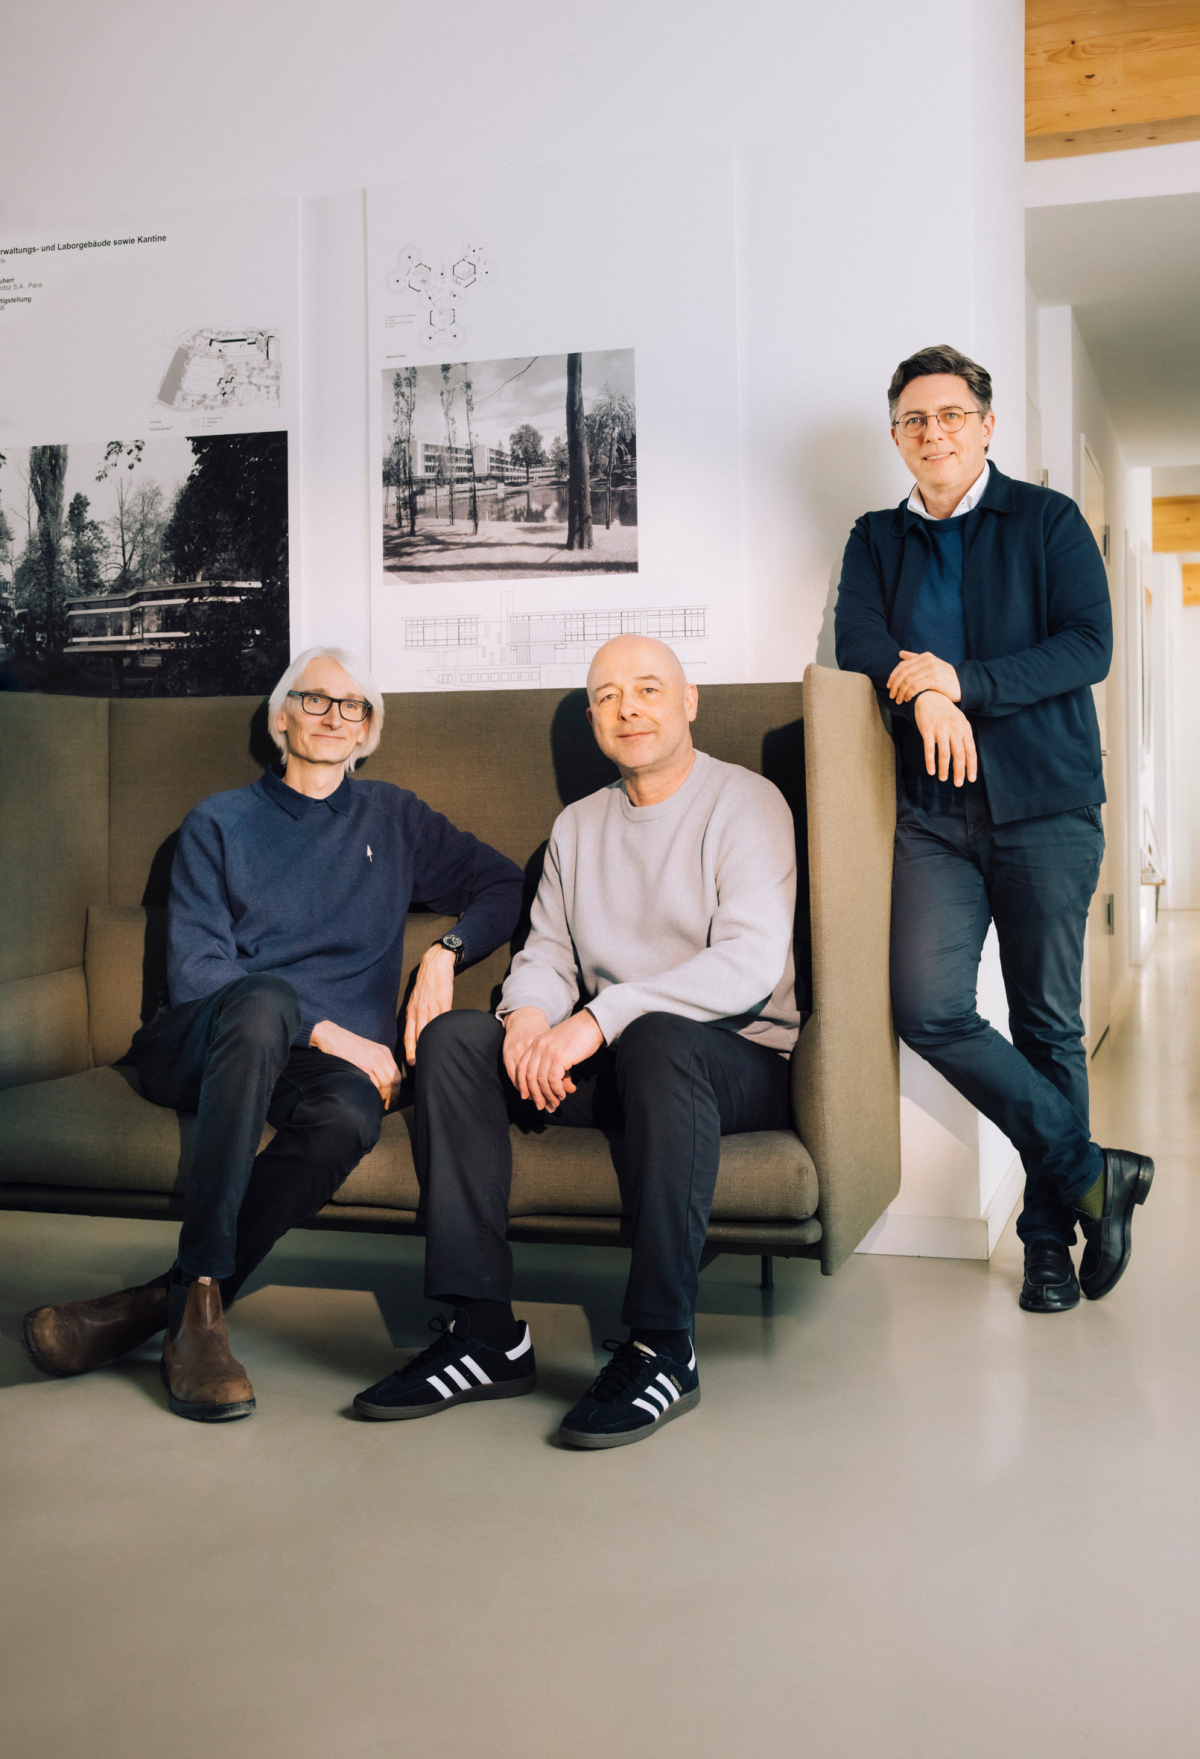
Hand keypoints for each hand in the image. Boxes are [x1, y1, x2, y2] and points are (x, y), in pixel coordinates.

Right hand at [310, 1019, 402, 1108]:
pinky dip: (374, 1092)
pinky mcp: (363, 1064)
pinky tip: (370, 1096)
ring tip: (379, 1102)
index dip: (397, 1089)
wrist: (333, 1036)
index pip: (396, 1074)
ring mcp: (373, 1059)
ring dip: (384, 1096)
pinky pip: (374, 1083)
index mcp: (384, 1052)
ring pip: (386, 1083)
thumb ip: (377, 1063)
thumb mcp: (368, 1051)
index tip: (393, 1099)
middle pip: (394, 1080)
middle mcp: (382, 1055)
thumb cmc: (347, 1046)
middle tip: (389, 1105)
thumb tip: (383, 1083)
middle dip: (393, 1096)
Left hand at [403, 944, 455, 1065]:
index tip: (411, 1063)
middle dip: (419, 1052)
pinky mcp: (444, 1002)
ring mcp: (432, 1007)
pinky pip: (444, 1020)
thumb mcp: (416, 999)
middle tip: (422, 1066)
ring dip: (432, 1043)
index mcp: (411, 1011)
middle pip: (418, 1036)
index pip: (408, 1035)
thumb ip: (416, 1014)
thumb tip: (418, 1030)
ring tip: (436, 1056)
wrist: (435, 964)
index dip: (410, 1050)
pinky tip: (448, 1038)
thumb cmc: (426, 983)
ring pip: (430, 1030)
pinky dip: (445, 1030)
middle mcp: (419, 1011)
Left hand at [503, 1007, 604, 1112]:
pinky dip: (556, 1090)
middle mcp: (539, 1047)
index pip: (521, 1067)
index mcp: (536, 1043)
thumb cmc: (578, 1036)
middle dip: (535, 1094)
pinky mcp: (560, 1057)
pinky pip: (553, 1080)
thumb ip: (553, 1063)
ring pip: (541, 1080)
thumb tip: (553, 1086)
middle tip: (541, 1106)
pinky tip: (562, 1094)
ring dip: (548, 1095)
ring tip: (555, 1102)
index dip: (522, 1084)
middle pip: (529, 1076)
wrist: (591, 1024)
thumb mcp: (559, 1047)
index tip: (527, 1096)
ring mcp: (548, 1051)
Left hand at [887, 650, 960, 704]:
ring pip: (908, 681)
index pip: (903, 665)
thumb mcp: (931, 665)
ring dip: (901, 692)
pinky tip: (908, 699)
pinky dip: (909, 694)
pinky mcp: (936, 679)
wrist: (964, 685)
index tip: (889, 686)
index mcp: (925, 656)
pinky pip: (916, 687)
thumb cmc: (945, 678)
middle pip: (904, 673)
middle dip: (895, 685)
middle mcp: (928, 661)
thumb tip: (901, 654)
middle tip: (892, 696)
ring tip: (899, 700)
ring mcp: (932, 669)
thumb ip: (916, 659)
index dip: (893, 676)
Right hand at [913, 691, 977, 785]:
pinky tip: (931, 771)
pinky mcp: (927, 731)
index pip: (970, 751)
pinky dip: (930, 762)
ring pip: (945, 754)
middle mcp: (955, 730)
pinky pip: (929, 750)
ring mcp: (941, 730)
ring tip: (944, 779)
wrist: (930, 697)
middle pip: (959, 755)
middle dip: (959, 771)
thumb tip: (967, 757)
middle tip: (958, 783)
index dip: (971, 767)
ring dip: (945, 769)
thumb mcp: (960, 721)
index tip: (971, 779)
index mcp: (965, 729)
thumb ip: (964, 737)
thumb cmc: (946, 713)